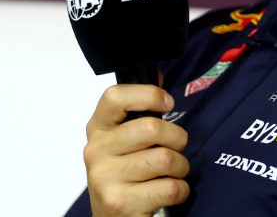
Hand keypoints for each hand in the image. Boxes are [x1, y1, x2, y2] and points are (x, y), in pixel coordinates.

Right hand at [83, 84, 190, 216]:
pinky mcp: (120, 204)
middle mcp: (96, 152)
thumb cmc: (125, 174)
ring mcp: (105, 179)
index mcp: (98, 129)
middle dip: (178, 138)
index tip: (167, 103)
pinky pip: (171, 187)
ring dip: (181, 167)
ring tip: (172, 173)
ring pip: (166, 159)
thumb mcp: (124, 140)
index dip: (148, 94)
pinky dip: (181, 190)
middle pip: (151, 128)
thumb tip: (156, 73)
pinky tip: (168, 193)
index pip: (115, 96)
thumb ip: (139, 110)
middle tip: (176, 148)